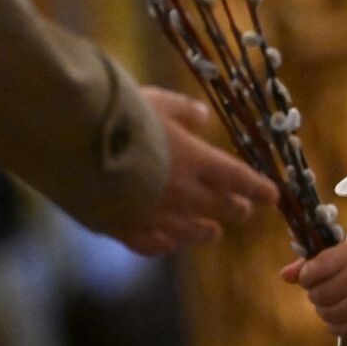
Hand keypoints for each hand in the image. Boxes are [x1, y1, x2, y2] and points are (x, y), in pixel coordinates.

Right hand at [113, 87, 278, 255]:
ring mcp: (153, 215)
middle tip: (244, 211)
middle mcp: (181, 193)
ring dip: (205, 231)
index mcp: (195, 160)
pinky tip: (168, 243)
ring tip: (213, 233)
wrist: (73, 141)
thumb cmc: (118, 113)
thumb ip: (184, 112)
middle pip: (220, 208)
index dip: (258, 188)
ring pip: (190, 232)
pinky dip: (164, 243)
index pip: (238, 179)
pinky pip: (152, 244)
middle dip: (236, 209)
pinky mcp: (123, 228)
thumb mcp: (157, 101)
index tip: (272, 196)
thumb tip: (203, 117)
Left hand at [280, 240, 346, 338]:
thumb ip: (311, 264)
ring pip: (325, 313)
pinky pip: (336, 329)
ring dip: (326, 310)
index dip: (308, 277)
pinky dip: (336, 323)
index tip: (315, 277)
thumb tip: (284, 276)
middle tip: (329, 290)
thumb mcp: (341, 256)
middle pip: (316, 295)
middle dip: (317, 294)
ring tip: (338, 301)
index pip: (311, 271)